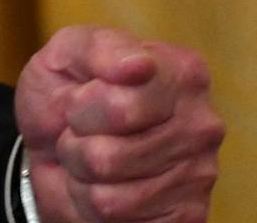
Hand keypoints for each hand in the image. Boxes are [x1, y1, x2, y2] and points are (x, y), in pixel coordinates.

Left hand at [16, 25, 223, 222]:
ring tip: (89, 156)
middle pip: (109, 157)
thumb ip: (97, 50)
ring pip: (108, 196)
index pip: (121, 108)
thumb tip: (138, 65)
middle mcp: (202, 125)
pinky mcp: (187, 215)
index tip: (79, 96)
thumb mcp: (65, 55)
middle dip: (77, 145)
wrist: (54, 142)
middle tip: (81, 131)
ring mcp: (199, 174)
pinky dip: (91, 204)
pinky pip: (117, 220)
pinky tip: (105, 183)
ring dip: (82, 177)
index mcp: (181, 72)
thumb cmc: (63, 93)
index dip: (80, 107)